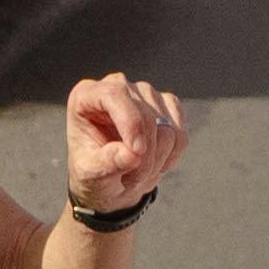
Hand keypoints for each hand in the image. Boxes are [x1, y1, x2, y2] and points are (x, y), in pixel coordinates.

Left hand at [58, 72, 186, 212]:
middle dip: (145, 156)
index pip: (115, 94)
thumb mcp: (90, 174)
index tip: (137, 153)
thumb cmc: (93, 174)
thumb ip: (107, 163)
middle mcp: (117, 87)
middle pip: (147, 115)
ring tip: (138, 174)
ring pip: (168, 129)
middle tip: (130, 181)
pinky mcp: (167, 105)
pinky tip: (155, 163)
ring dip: (157, 160)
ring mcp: (145, 94)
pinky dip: (172, 156)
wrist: (111, 181)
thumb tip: (133, 155)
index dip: (131, 122)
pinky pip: (181, 134)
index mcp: (87, 96)